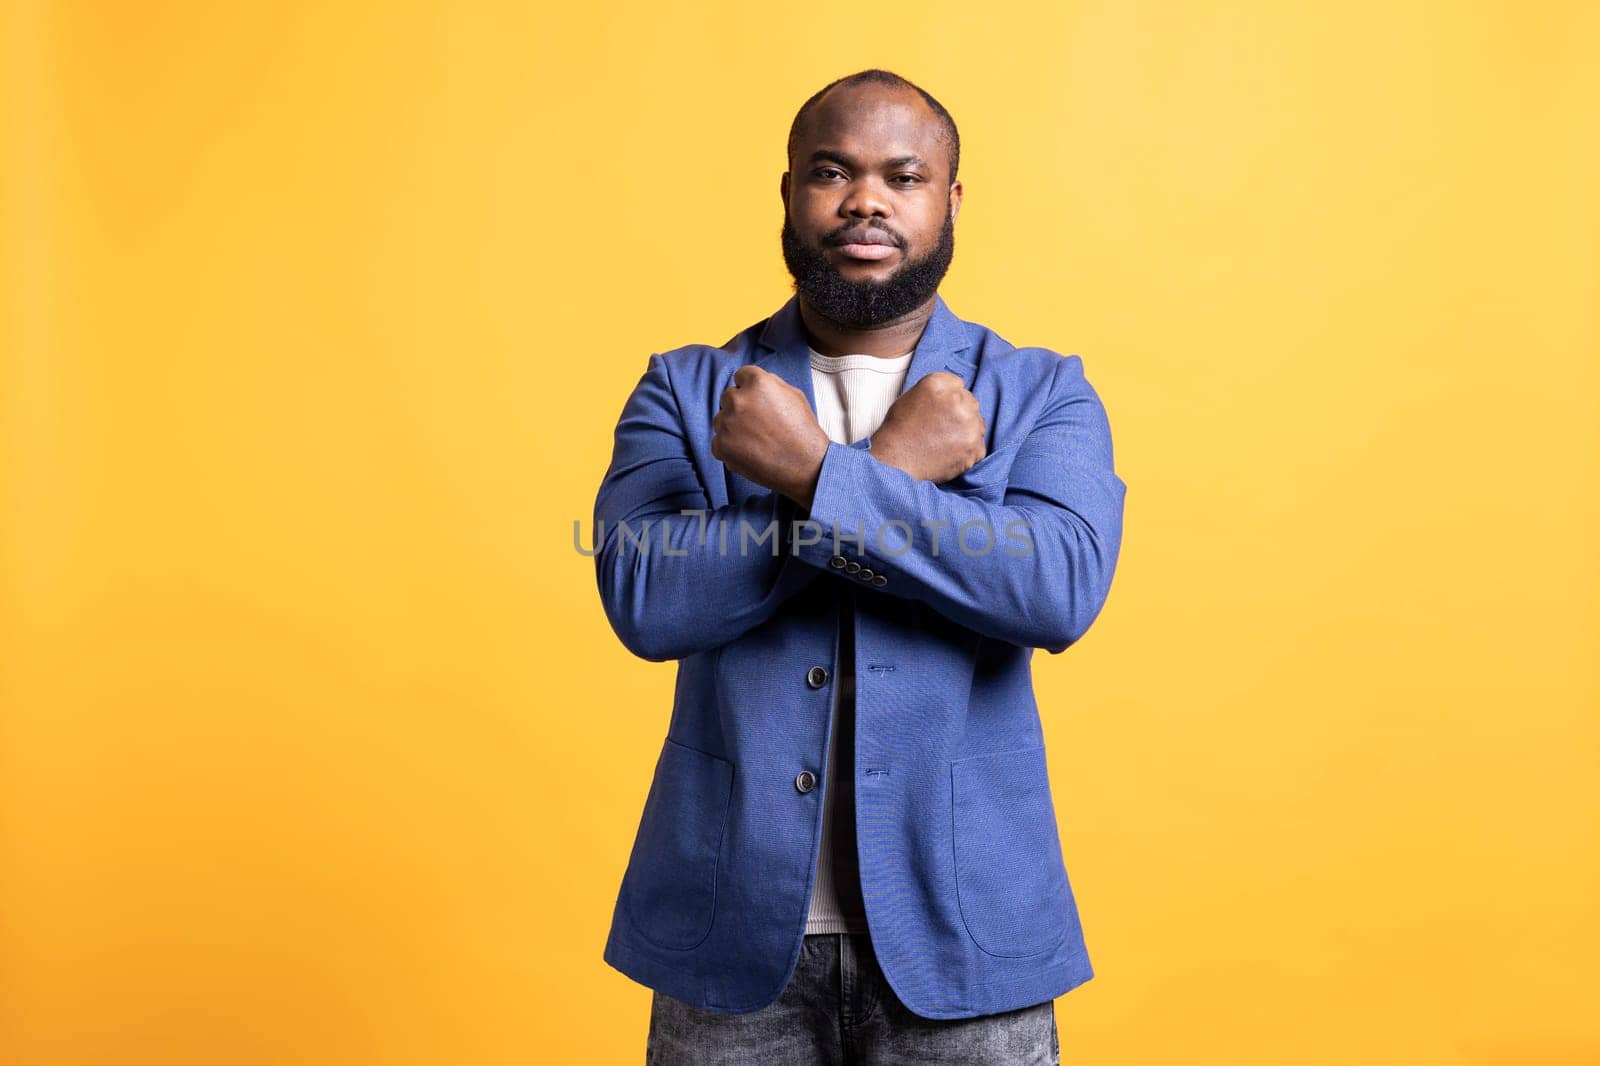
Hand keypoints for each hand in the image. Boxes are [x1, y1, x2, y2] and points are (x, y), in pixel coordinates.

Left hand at [711, 365, 829, 507]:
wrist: (806, 466)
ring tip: (757, 440)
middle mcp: (738, 400)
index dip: (751, 390)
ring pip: (721, 419)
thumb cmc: (803, 431)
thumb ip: (770, 383)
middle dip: (741, 408)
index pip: (741, 376)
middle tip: (759, 424)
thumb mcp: (794, 395)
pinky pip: (718, 442)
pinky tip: (751, 452)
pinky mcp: (721, 446)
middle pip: (729, 397)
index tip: (758, 402)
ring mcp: (727, 424)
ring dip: (734, 427)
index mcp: (757, 382)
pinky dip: (731, 448)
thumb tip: (751, 381)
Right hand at [869, 371, 985, 481]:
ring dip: (966, 431)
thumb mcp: (912, 396)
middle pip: (970, 403)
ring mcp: (969, 425)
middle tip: (940, 429)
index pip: (958, 385)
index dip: (948, 400)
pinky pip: (979, 445)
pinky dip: (968, 451)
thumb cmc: (899, 432)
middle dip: (959, 414)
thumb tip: (958, 394)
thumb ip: (939, 391)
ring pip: (978, 423)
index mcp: (938, 384)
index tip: (939, 411)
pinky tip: (949, 453)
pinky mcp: (975, 447)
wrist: (895, 462)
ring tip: (943, 442)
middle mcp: (957, 401)